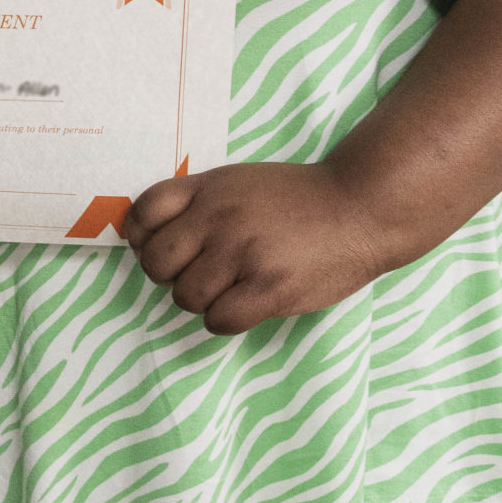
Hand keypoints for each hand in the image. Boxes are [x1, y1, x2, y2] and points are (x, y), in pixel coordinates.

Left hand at [123, 162, 386, 335]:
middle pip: (155, 263)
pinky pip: (218, 320)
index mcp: (209, 188)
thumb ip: (198, 202)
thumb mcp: (240, 182)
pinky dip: (224, 319)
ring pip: (185, 297)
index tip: (163, 247)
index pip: (141, 214)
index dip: (141, 238)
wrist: (360, 207)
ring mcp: (243, 253)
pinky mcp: (268, 288)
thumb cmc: (299, 200)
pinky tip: (245, 305)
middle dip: (170, 275)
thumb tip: (145, 237)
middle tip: (199, 273)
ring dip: (202, 300)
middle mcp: (219, 218)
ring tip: (230, 288)